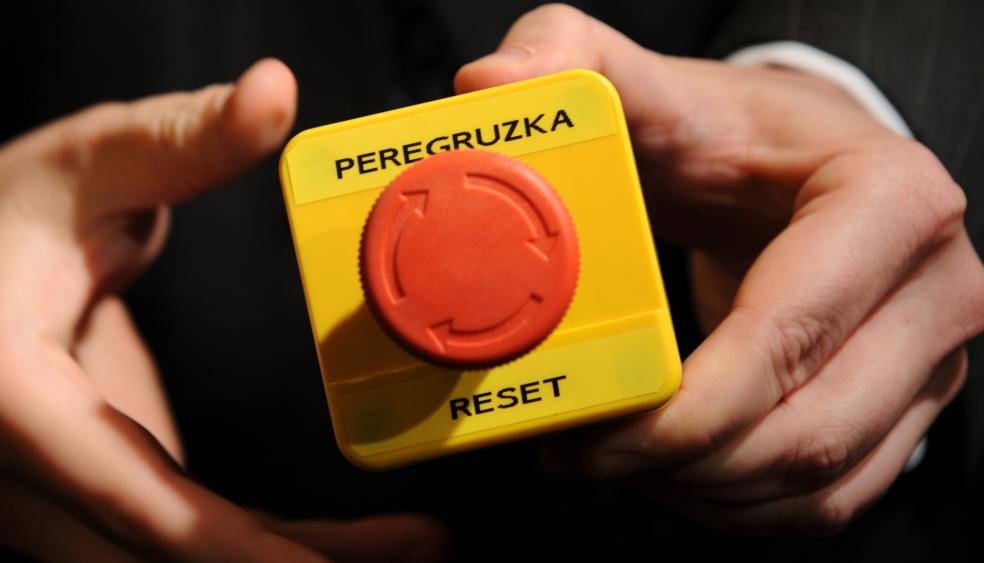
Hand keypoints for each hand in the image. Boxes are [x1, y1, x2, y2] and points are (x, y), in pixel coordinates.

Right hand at [0, 59, 444, 561]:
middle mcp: (18, 475)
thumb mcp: (80, 170)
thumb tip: (272, 93)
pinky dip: (268, 543)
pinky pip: (187, 532)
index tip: (344, 560)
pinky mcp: (98, 487)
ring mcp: (53, 495)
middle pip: (169, 555)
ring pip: (183, 558)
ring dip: (298, 561)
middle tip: (420, 548)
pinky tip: (346, 539)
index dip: (248, 548)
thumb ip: (176, 143)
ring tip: (411, 544)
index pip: (137, 500)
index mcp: (7, 402)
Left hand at [456, 5, 983, 533]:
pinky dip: (740, 506)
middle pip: (804, 430)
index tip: (596, 428)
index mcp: (888, 204)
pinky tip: (670, 475)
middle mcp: (933, 289)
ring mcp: (929, 359)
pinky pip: (827, 497)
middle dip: (679, 465)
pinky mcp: (905, 406)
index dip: (683, 408)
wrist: (793, 163)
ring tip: (614, 464)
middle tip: (585, 454)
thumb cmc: (729, 129)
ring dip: (701, 494)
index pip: (785, 337)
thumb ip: (566, 58)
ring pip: (818, 482)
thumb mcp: (650, 80)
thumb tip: (485, 84)